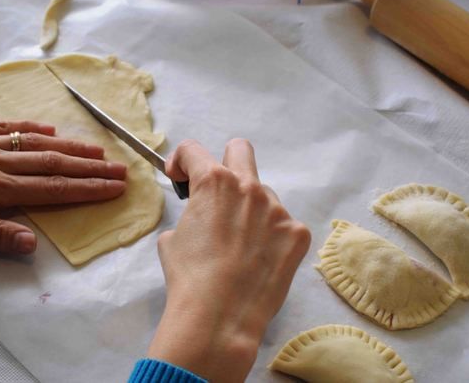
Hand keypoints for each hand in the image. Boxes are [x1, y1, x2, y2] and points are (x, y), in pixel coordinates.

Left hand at [0, 121, 125, 253]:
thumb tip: (32, 244)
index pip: (52, 189)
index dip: (87, 189)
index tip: (116, 188)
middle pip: (53, 164)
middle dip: (90, 168)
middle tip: (122, 169)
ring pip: (37, 144)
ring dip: (71, 148)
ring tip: (98, 150)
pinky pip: (9, 127)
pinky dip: (33, 128)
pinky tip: (48, 129)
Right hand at [146, 139, 310, 381]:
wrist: (220, 317)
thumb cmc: (189, 278)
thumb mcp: (171, 240)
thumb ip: (189, 215)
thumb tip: (199, 218)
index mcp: (213, 182)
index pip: (193, 150)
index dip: (181, 161)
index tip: (180, 177)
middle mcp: (249, 187)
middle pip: (240, 150)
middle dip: (224, 163)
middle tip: (218, 192)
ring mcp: (277, 210)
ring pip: (263, 196)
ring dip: (250, 211)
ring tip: (240, 247)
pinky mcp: (297, 234)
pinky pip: (282, 226)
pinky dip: (270, 238)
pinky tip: (259, 261)